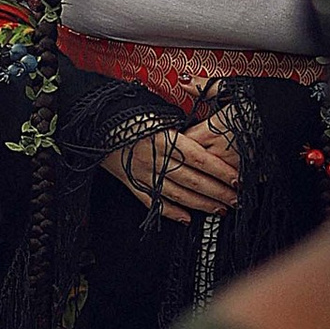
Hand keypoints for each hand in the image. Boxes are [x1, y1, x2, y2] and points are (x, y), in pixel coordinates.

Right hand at [105, 113, 245, 226]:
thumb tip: (203, 134)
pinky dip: (170, 212)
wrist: (91, 119)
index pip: (200, 159)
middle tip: (236, 199)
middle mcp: (154, 159)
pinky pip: (153, 202)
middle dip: (218, 192)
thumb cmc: (125, 109)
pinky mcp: (131, 183)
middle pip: (193, 180)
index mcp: (163, 137)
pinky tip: (186, 218)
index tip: (238, 179)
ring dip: (201, 204)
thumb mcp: (156, 109)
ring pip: (177, 194)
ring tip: (220, 209)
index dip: (221, 171)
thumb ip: (178, 123)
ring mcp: (142, 174)